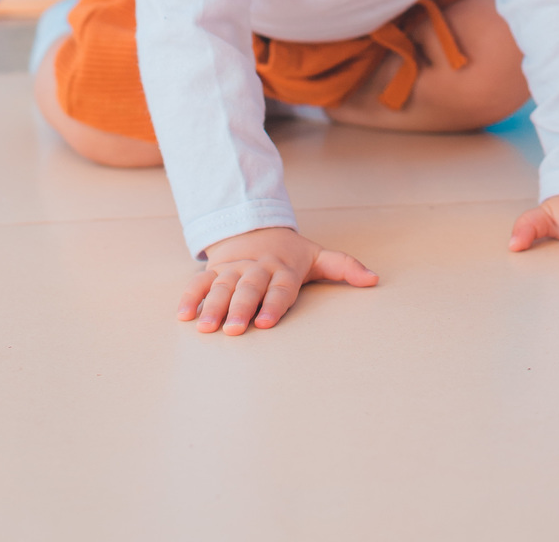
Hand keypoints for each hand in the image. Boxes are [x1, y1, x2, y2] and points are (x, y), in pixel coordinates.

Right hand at [179, 226, 377, 334]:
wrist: (255, 228)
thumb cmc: (290, 254)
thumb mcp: (317, 257)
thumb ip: (344, 267)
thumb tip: (374, 279)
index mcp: (283, 269)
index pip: (280, 288)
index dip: (274, 304)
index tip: (268, 322)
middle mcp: (257, 269)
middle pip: (249, 289)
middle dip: (241, 308)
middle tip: (235, 329)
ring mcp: (233, 270)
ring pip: (222, 287)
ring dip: (213, 307)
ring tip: (206, 328)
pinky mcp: (214, 271)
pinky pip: (199, 283)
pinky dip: (190, 298)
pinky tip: (183, 316)